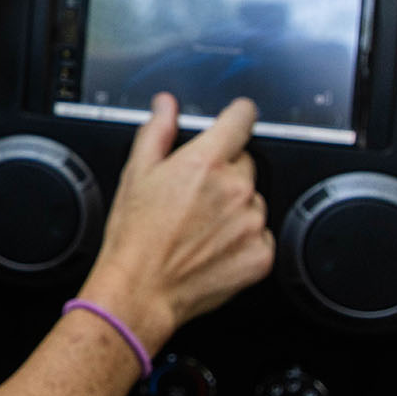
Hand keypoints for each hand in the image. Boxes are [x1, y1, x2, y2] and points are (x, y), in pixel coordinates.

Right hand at [82, 93, 273, 352]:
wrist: (141, 289)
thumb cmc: (135, 237)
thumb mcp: (136, 173)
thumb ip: (157, 131)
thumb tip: (166, 106)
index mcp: (205, 163)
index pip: (241, 119)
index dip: (238, 114)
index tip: (238, 117)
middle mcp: (235, 189)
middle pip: (245, 163)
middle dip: (225, 172)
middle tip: (195, 195)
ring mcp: (252, 223)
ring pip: (254, 200)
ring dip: (236, 207)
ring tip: (201, 226)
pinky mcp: (262, 254)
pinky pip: (261, 235)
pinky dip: (243, 239)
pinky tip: (214, 247)